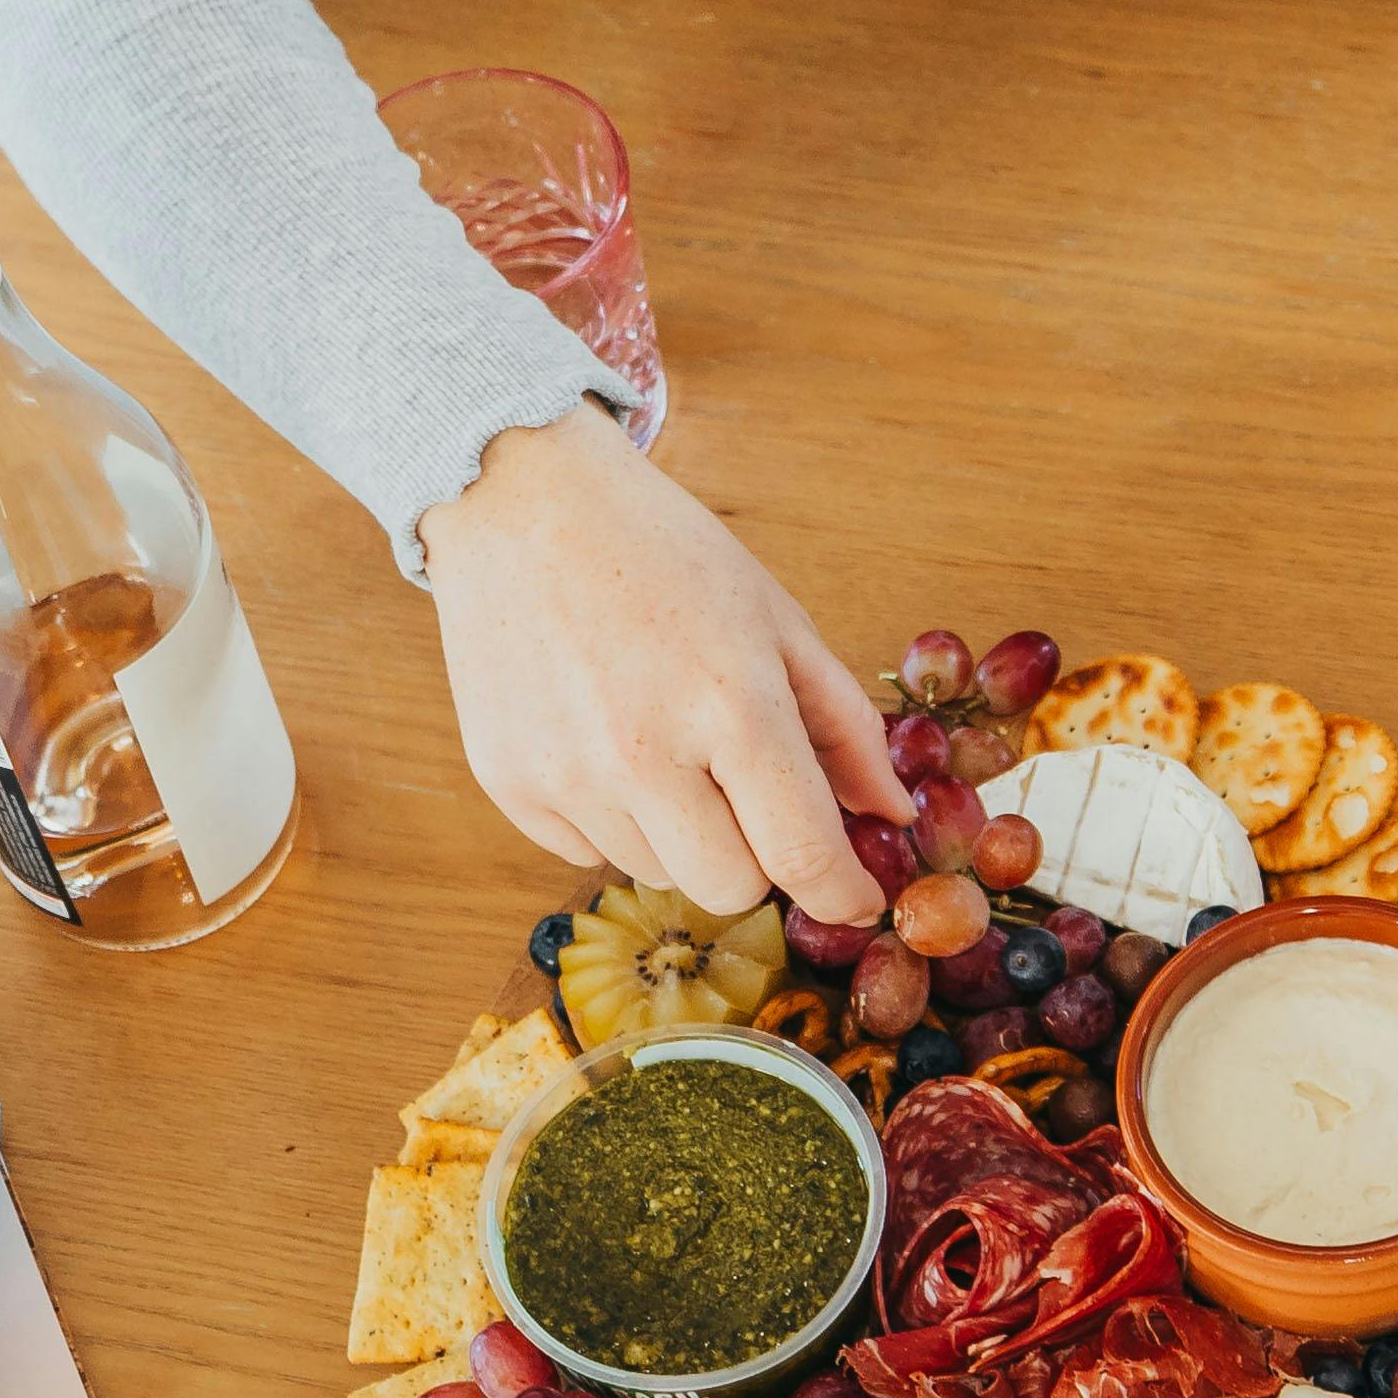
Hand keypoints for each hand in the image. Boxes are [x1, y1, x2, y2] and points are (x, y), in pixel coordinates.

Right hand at [418, 406, 895, 925]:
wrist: (521, 501)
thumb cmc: (662, 552)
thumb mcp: (776, 621)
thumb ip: (844, 727)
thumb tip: (890, 817)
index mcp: (732, 705)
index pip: (802, 855)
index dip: (841, 893)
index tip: (853, 896)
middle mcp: (644, 754)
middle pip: (728, 890)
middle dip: (755, 858)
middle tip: (745, 794)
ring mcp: (567, 775)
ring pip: (655, 875)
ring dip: (678, 834)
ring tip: (660, 740)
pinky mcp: (507, 784)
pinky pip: (584, 853)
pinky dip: (611, 820)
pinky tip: (601, 739)